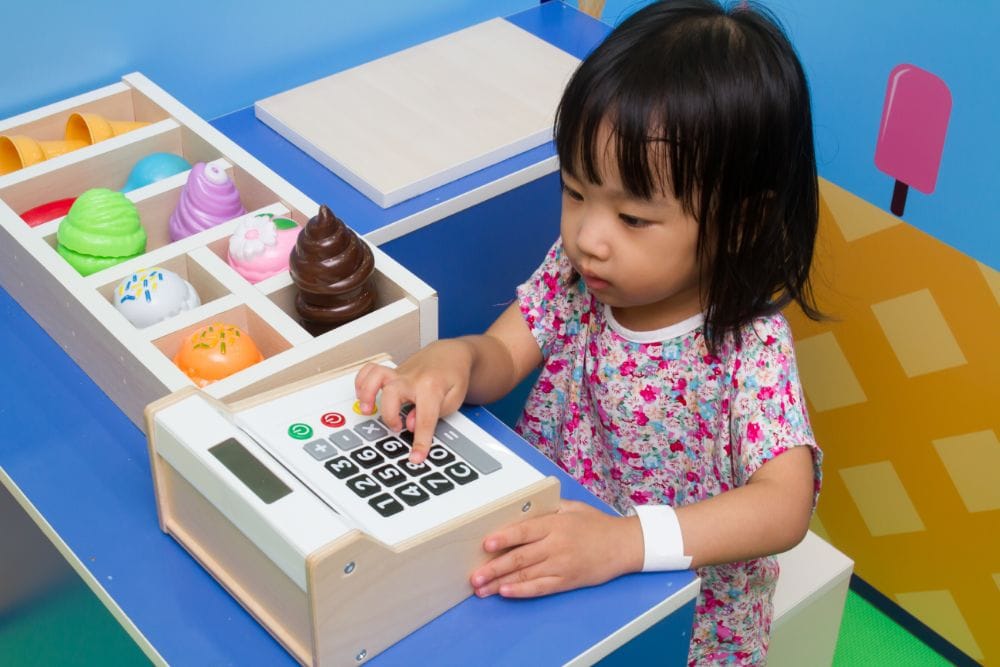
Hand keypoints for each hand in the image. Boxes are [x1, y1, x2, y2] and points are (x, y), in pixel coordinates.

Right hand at [354, 340, 473, 462]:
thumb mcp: (454, 399)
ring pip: (376, 376)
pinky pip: (370, 371)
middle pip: (393, 394)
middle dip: (390, 415)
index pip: (424, 418)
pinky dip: (362, 382)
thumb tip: (411, 424)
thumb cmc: (453, 376)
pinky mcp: (392, 373)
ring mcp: (399, 374)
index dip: (420, 441)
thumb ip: (434, 414)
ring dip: (367, 393)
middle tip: (397, 427)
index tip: (416, 456)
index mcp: (431, 387)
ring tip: (366, 410)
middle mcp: (412, 378)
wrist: (450, 354)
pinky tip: (362, 397)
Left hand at [469, 500, 643, 597]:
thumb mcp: (572, 507)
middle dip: (494, 568)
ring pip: (526, 575)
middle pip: (520, 557)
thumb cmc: (597, 524)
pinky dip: (522, 591)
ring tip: (482, 589)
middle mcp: (556, 546)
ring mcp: (561, 565)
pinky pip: (541, 588)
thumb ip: (548, 508)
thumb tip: (522, 508)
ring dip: (501, 583)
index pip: (524, 531)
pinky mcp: (567, 581)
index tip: (486, 544)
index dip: (504, 538)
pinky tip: (506, 593)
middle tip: (474, 576)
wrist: (624, 545)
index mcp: (556, 525)